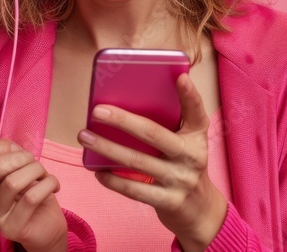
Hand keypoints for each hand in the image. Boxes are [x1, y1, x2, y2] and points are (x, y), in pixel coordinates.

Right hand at [0, 138, 67, 251]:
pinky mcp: (11, 230)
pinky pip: (31, 198)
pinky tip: (53, 186)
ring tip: (45, 176)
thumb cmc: (30, 190)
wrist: (46, 223)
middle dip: (23, 158)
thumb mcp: (17, 165)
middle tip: (36, 165)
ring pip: (13, 182)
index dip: (1, 147)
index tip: (18, 155)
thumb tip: (7, 147)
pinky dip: (48, 184)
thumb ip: (8, 151)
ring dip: (37, 171)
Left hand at [78, 73, 228, 250]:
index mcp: (197, 136)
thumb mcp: (188, 143)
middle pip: (154, 134)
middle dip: (123, 121)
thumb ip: (172, 124)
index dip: (190, 95)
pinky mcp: (169, 201)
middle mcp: (192, 156)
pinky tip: (97, 170)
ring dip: (107, 148)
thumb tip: (135, 99)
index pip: (196, 112)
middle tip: (97, 110)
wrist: (200, 210)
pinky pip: (135, 189)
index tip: (180, 77)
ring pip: (137, 161)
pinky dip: (113, 180)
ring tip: (85, 136)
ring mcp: (180, 180)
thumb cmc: (185, 166)